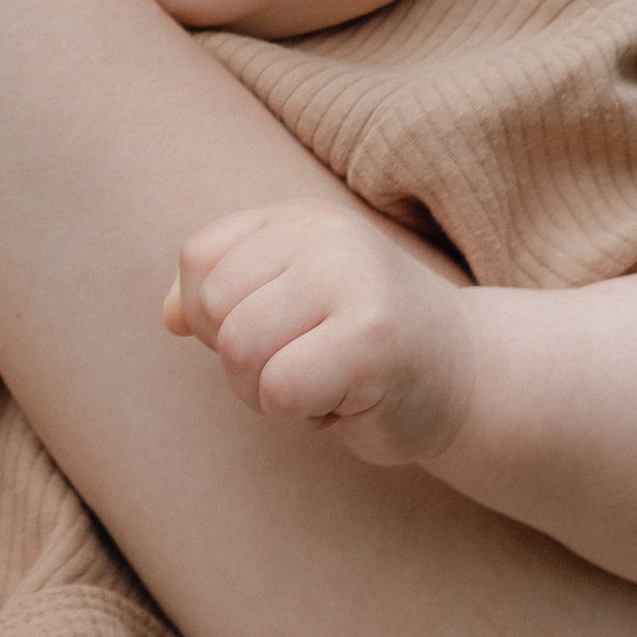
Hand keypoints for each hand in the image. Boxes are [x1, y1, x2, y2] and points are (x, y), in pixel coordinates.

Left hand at [166, 200, 476, 466]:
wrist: (468, 377)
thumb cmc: (362, 349)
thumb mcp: (286, 306)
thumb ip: (221, 301)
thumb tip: (168, 317)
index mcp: (298, 221)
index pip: (200, 261)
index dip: (212, 319)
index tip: (274, 335)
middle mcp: (326, 236)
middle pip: (214, 310)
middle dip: (242, 364)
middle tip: (304, 368)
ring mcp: (353, 280)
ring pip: (241, 350)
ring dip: (268, 394)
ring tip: (323, 384)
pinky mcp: (373, 338)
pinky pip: (279, 389)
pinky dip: (302, 415)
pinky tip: (348, 402)